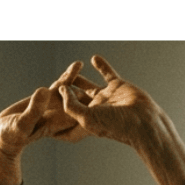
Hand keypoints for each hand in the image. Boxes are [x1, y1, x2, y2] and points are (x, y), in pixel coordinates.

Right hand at [0, 62, 89, 184]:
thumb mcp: (21, 124)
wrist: (4, 135)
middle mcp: (59, 117)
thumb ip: (34, 109)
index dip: (84, 107)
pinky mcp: (47, 99)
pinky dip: (66, 77)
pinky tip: (76, 66)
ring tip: (79, 64)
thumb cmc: (11, 135)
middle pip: (76, 103)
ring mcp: (54, 107)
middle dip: (84, 91)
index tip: (92, 99)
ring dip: (75, 79)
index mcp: (56, 126)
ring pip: (68, 92)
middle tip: (92, 79)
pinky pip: (59, 87)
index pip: (74, 117)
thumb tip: (44, 91)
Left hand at [56, 56, 184, 184]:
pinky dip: (101, 65)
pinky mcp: (118, 86)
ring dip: (79, 77)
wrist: (143, 121)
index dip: (54, 109)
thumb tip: (61, 89)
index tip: (41, 104)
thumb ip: (72, 105)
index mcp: (85, 118)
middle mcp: (94, 108)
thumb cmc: (116, 125)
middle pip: (74, 98)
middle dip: (64, 92)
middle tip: (52, 82)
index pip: (65, 112)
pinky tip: (93, 58)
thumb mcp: (87, 118)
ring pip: (88, 85)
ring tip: (70, 69)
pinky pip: (107, 73)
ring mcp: (106, 97)